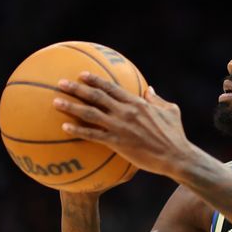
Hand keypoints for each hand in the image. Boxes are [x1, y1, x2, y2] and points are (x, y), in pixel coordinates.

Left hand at [53, 72, 196, 178]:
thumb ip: (157, 99)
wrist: (175, 157)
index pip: (112, 87)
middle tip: (61, 83)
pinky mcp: (118, 143)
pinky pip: (93, 135)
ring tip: (55, 102)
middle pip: (96, 96)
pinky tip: (65, 128)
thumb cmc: (175, 135)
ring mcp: (120, 127)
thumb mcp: (171, 111)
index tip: (82, 74)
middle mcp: (126, 112)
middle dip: (77, 88)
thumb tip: (149, 89)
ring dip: (71, 107)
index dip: (95, 80)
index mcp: (138, 103)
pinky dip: (78, 130)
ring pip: (90, 113)